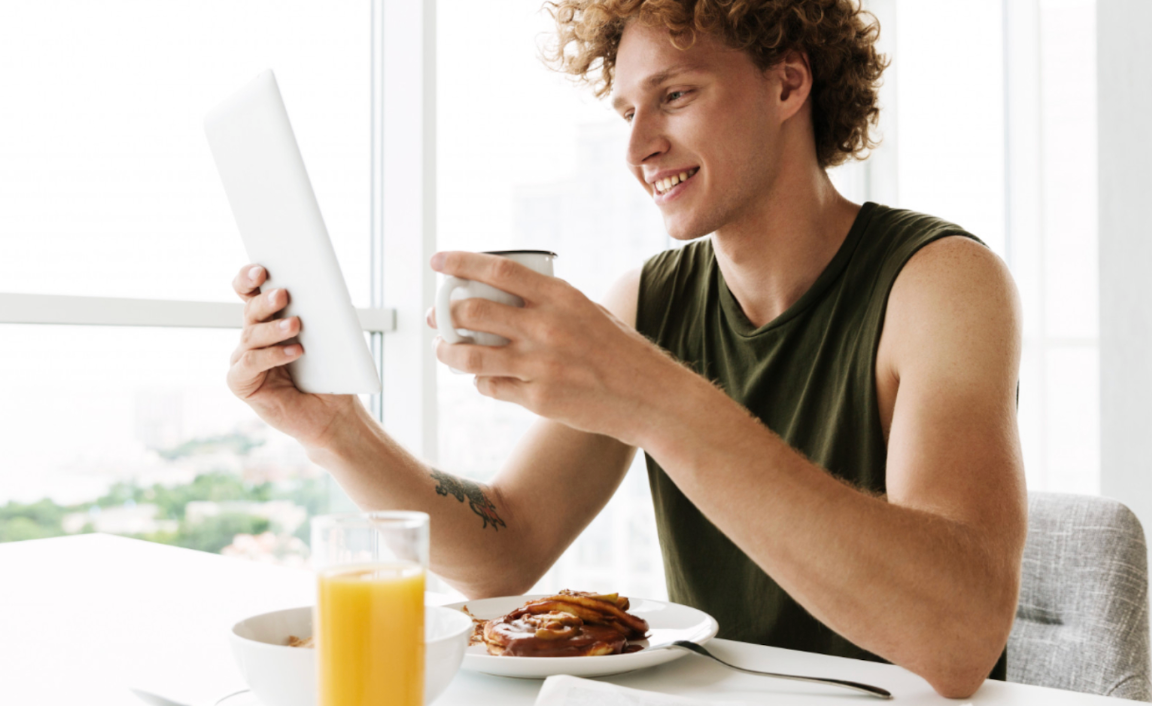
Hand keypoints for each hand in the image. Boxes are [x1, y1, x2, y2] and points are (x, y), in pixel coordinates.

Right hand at [226, 265, 358, 449]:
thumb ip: (318, 314)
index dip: (249, 278)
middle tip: (283, 293)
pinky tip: (295, 352)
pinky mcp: (241, 383)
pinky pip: (251, 364)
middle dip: (266, 300)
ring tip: (296, 325)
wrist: (333, 413)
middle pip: (250, 311)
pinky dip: (273, 355)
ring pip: (251, 335)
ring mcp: (243, 360)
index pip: (249, 291)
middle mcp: (251, 337)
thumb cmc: (331, 373)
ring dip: (274, 329)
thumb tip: (318, 289)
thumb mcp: (329, 338)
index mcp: (268, 320)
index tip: (261, 268)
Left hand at [428, 252, 680, 445]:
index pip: (498, 271)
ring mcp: (540, 365)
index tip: (438, 261)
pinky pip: (490, 386)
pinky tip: (482, 377)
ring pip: (470, 356)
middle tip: (439, 315)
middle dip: (445, 312)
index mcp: (560, 297)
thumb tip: (503, 297)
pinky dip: (479, 380)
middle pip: (472, 312)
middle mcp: (546, 328)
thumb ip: (549, 303)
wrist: (649, 397)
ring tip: (443, 350)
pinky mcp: (538, 399)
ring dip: (447, 352)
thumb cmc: (620, 351)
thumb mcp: (589, 311)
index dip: (461, 262)